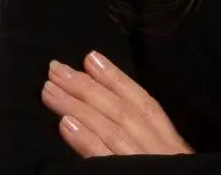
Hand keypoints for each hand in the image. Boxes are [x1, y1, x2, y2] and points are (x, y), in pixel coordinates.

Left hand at [39, 50, 192, 156]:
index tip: (91, 58)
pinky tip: (65, 125)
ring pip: (109, 129)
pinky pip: (104, 160)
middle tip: (55, 68)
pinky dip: (85, 141)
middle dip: (86, 86)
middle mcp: (158, 149)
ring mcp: (143, 164)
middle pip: (120, 111)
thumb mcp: (171, 159)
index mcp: (170, 142)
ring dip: (77, 106)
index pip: (143, 103)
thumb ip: (151, 140)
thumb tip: (117, 114)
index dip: (117, 79)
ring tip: (49, 90)